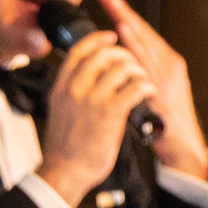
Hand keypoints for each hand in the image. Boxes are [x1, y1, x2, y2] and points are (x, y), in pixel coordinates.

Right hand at [38, 30, 155, 205]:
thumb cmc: (65, 147)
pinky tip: (148, 92)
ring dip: (138, 70)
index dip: (98, 39)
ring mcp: (92, 99)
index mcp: (61, 85)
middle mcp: (75, 87)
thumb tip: (88, 77)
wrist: (65, 171)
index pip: (79, 50)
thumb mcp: (59, 109)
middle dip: (124, 54)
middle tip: (133, 63)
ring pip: (122, 68)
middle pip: (104, 54)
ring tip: (143, 80)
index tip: (111, 37)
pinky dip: (145, 86)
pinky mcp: (110, 112)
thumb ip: (71, 91)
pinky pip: (134, 88)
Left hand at [93, 0, 207, 179]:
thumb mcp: (152, 90)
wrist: (183, 146)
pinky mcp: (163, 91)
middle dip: (123, 12)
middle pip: (143, 33)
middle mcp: (168, 66)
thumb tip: (118, 57)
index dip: (124, 14)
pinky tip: (127, 39)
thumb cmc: (166, 121)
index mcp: (165, 63)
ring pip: (145, 46)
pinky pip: (145, 67)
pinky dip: (136, 50)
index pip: (141, 32)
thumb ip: (138, 72)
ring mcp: (166, 78)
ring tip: (116, 10)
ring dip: (130, 26)